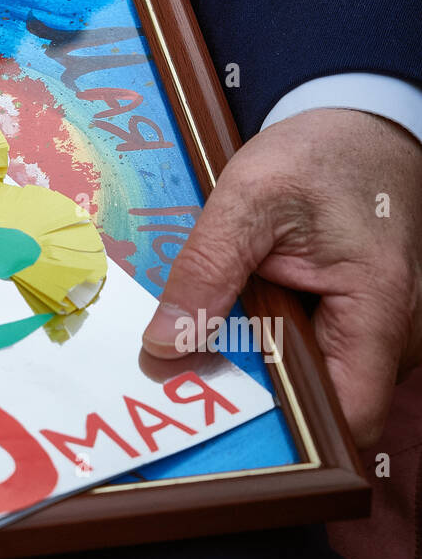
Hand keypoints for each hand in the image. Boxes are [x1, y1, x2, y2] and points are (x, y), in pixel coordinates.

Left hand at [141, 108, 421, 446]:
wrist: (358, 125)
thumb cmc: (319, 154)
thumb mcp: (250, 197)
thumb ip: (208, 268)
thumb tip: (164, 344)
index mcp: (379, 307)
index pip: (348, 416)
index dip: (288, 433)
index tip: (215, 419)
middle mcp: (393, 334)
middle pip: (323, 405)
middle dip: (254, 399)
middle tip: (180, 378)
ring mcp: (378, 333)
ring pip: (314, 382)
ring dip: (257, 369)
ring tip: (199, 340)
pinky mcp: (357, 324)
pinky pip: (311, 355)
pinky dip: (268, 344)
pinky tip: (228, 320)